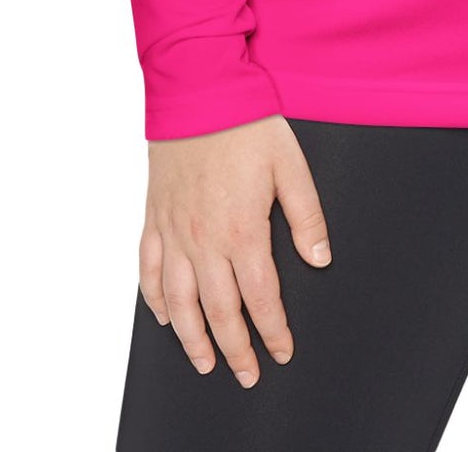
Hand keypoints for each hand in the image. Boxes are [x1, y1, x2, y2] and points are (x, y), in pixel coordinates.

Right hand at [139, 113, 332, 386]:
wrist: (198, 91)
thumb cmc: (247, 124)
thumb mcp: (291, 166)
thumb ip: (306, 216)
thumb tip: (320, 259)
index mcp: (242, 231)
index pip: (261, 298)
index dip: (273, 331)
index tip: (282, 352)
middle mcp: (203, 241)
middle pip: (220, 311)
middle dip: (236, 349)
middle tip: (247, 375)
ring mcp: (174, 232)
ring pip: (179, 302)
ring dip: (193, 338)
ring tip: (205, 363)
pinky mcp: (154, 217)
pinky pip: (147, 270)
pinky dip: (154, 300)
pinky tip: (165, 316)